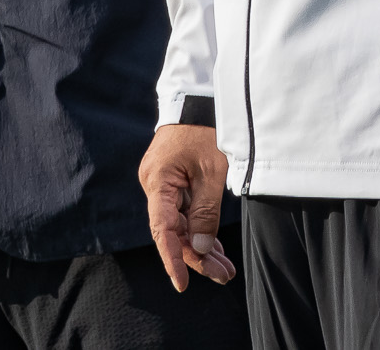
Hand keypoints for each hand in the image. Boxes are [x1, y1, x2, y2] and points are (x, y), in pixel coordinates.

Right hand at [138, 124, 235, 291]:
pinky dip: (199, 228)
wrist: (199, 97)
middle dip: (197, 256)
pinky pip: (183, 212)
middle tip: (223, 275)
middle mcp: (154, 185)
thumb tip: (199, 248)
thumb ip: (205, 211)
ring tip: (224, 269)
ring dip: (201, 246)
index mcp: (158, 181)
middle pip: (173, 231)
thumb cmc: (207, 129)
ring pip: (179, 224)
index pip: (162, 230)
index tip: (182, 283)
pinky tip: (214, 249)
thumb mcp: (213, 170)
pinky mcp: (172, 181)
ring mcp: (162, 184)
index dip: (173, 259)